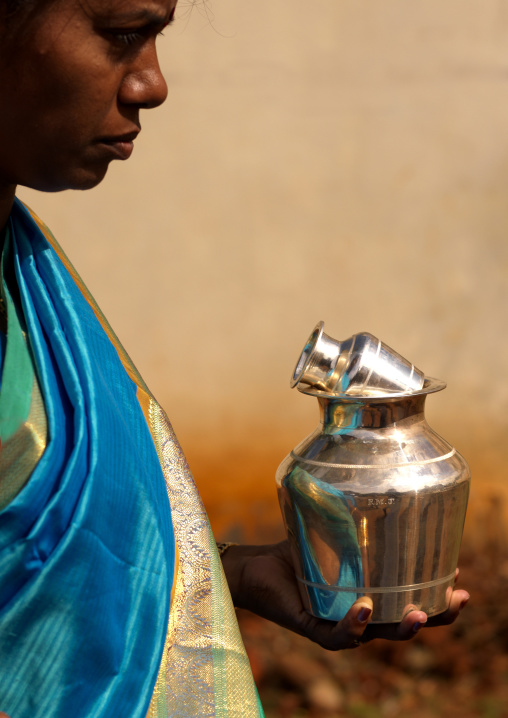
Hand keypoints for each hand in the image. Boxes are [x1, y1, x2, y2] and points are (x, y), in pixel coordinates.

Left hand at [221, 540, 468, 650]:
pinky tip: (365, 608)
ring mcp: (336, 624)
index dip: (437, 597)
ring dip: (401, 627)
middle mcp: (357, 615)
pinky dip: (353, 625)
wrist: (254, 564)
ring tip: (419, 612)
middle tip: (456, 600)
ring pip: (377, 636)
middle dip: (434, 616)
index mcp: (369, 596)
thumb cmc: (296, 549)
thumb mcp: (332, 530)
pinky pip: (337, 636)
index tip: (460, 581)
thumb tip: (379, 479)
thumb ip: (355, 516)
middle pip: (403, 625)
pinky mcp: (312, 627)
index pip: (409, 601)